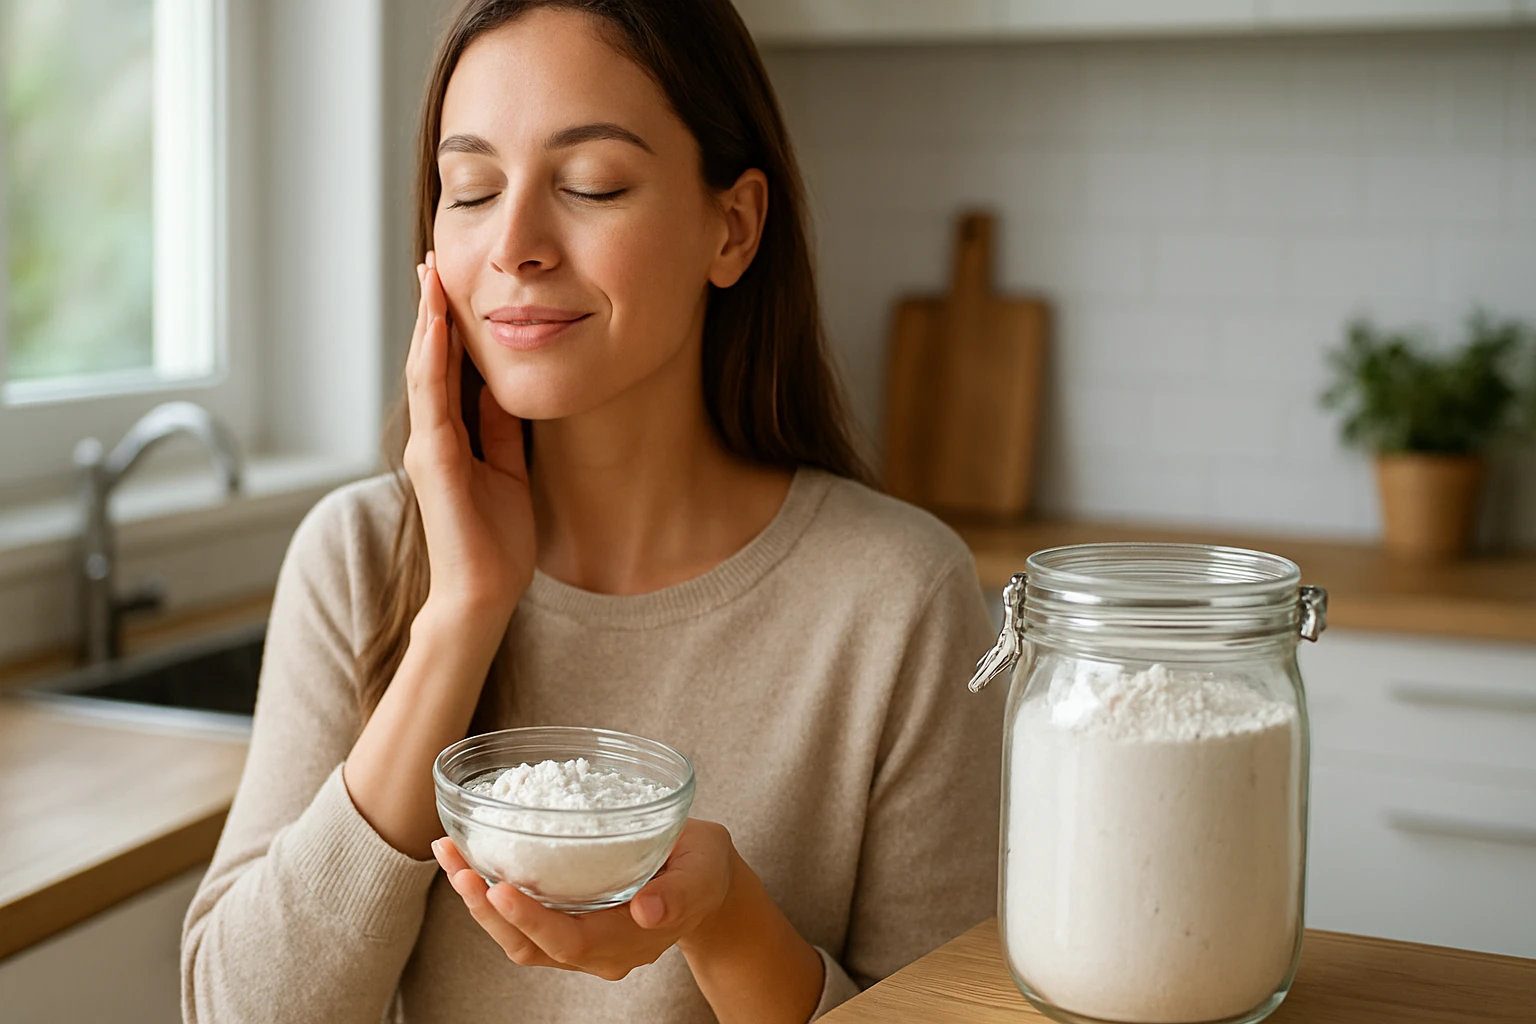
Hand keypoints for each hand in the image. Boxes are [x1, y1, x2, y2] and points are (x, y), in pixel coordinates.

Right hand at [404, 251, 534, 617]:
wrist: (483, 594)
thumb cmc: (496, 542)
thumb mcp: (509, 470)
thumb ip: (500, 429)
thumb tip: (503, 388)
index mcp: (452, 438)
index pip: (448, 370)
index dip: (450, 326)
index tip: (455, 284)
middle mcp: (433, 437)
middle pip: (429, 361)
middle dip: (432, 311)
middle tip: (433, 261)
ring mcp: (430, 447)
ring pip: (425, 370)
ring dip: (428, 322)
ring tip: (431, 277)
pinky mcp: (436, 462)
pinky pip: (433, 400)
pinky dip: (433, 361)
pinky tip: (437, 328)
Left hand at [432, 819, 735, 981]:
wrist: (704, 881)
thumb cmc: (703, 870)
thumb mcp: (702, 873)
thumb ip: (679, 892)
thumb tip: (647, 911)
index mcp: (628, 940)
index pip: (569, 941)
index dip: (530, 919)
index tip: (499, 887)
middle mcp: (596, 951)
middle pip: (529, 945)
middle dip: (487, 910)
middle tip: (458, 866)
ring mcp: (579, 941)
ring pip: (517, 937)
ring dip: (478, 901)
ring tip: (450, 855)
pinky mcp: (567, 921)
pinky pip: (520, 919)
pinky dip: (490, 892)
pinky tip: (471, 856)